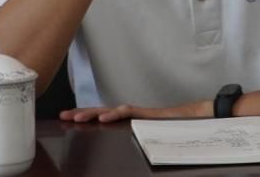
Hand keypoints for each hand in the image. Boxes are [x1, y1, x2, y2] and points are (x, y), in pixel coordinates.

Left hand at [58, 99, 210, 122]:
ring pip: (110, 110)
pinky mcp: (147, 114)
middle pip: (101, 111)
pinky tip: (103, 118)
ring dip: (91, 113)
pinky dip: (115, 114)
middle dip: (81, 113)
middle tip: (63, 116)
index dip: (86, 115)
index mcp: (129, 120)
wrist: (197, 118)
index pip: (103, 115)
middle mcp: (131, 113)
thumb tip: (120, 149)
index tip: (67, 117)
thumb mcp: (148, 136)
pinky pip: (128, 112)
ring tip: (75, 117)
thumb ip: (135, 136)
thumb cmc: (174, 129)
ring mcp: (138, 113)